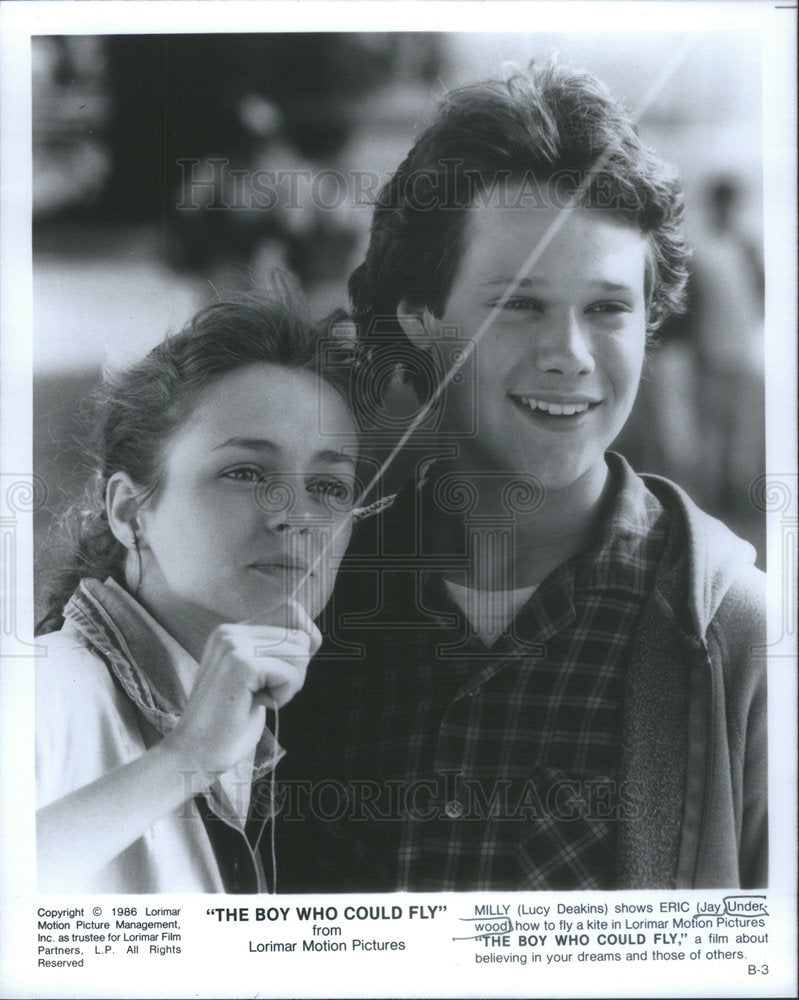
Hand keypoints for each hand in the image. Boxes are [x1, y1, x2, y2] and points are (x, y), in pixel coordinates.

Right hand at [165, 600, 320, 777]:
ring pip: (299, 654)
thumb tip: (312, 636)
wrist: (194, 754)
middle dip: (295, 671)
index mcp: (231, 631)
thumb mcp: (255, 677)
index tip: (283, 672)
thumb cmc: (230, 722)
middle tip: (265, 692)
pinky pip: (291, 674)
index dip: (303, 642)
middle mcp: (230, 631)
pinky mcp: (242, 665)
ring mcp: (233, 645)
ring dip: (289, 685)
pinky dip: (283, 695)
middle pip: (300, 635)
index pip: (291, 611)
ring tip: (257, 699)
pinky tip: (255, 705)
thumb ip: (276, 651)